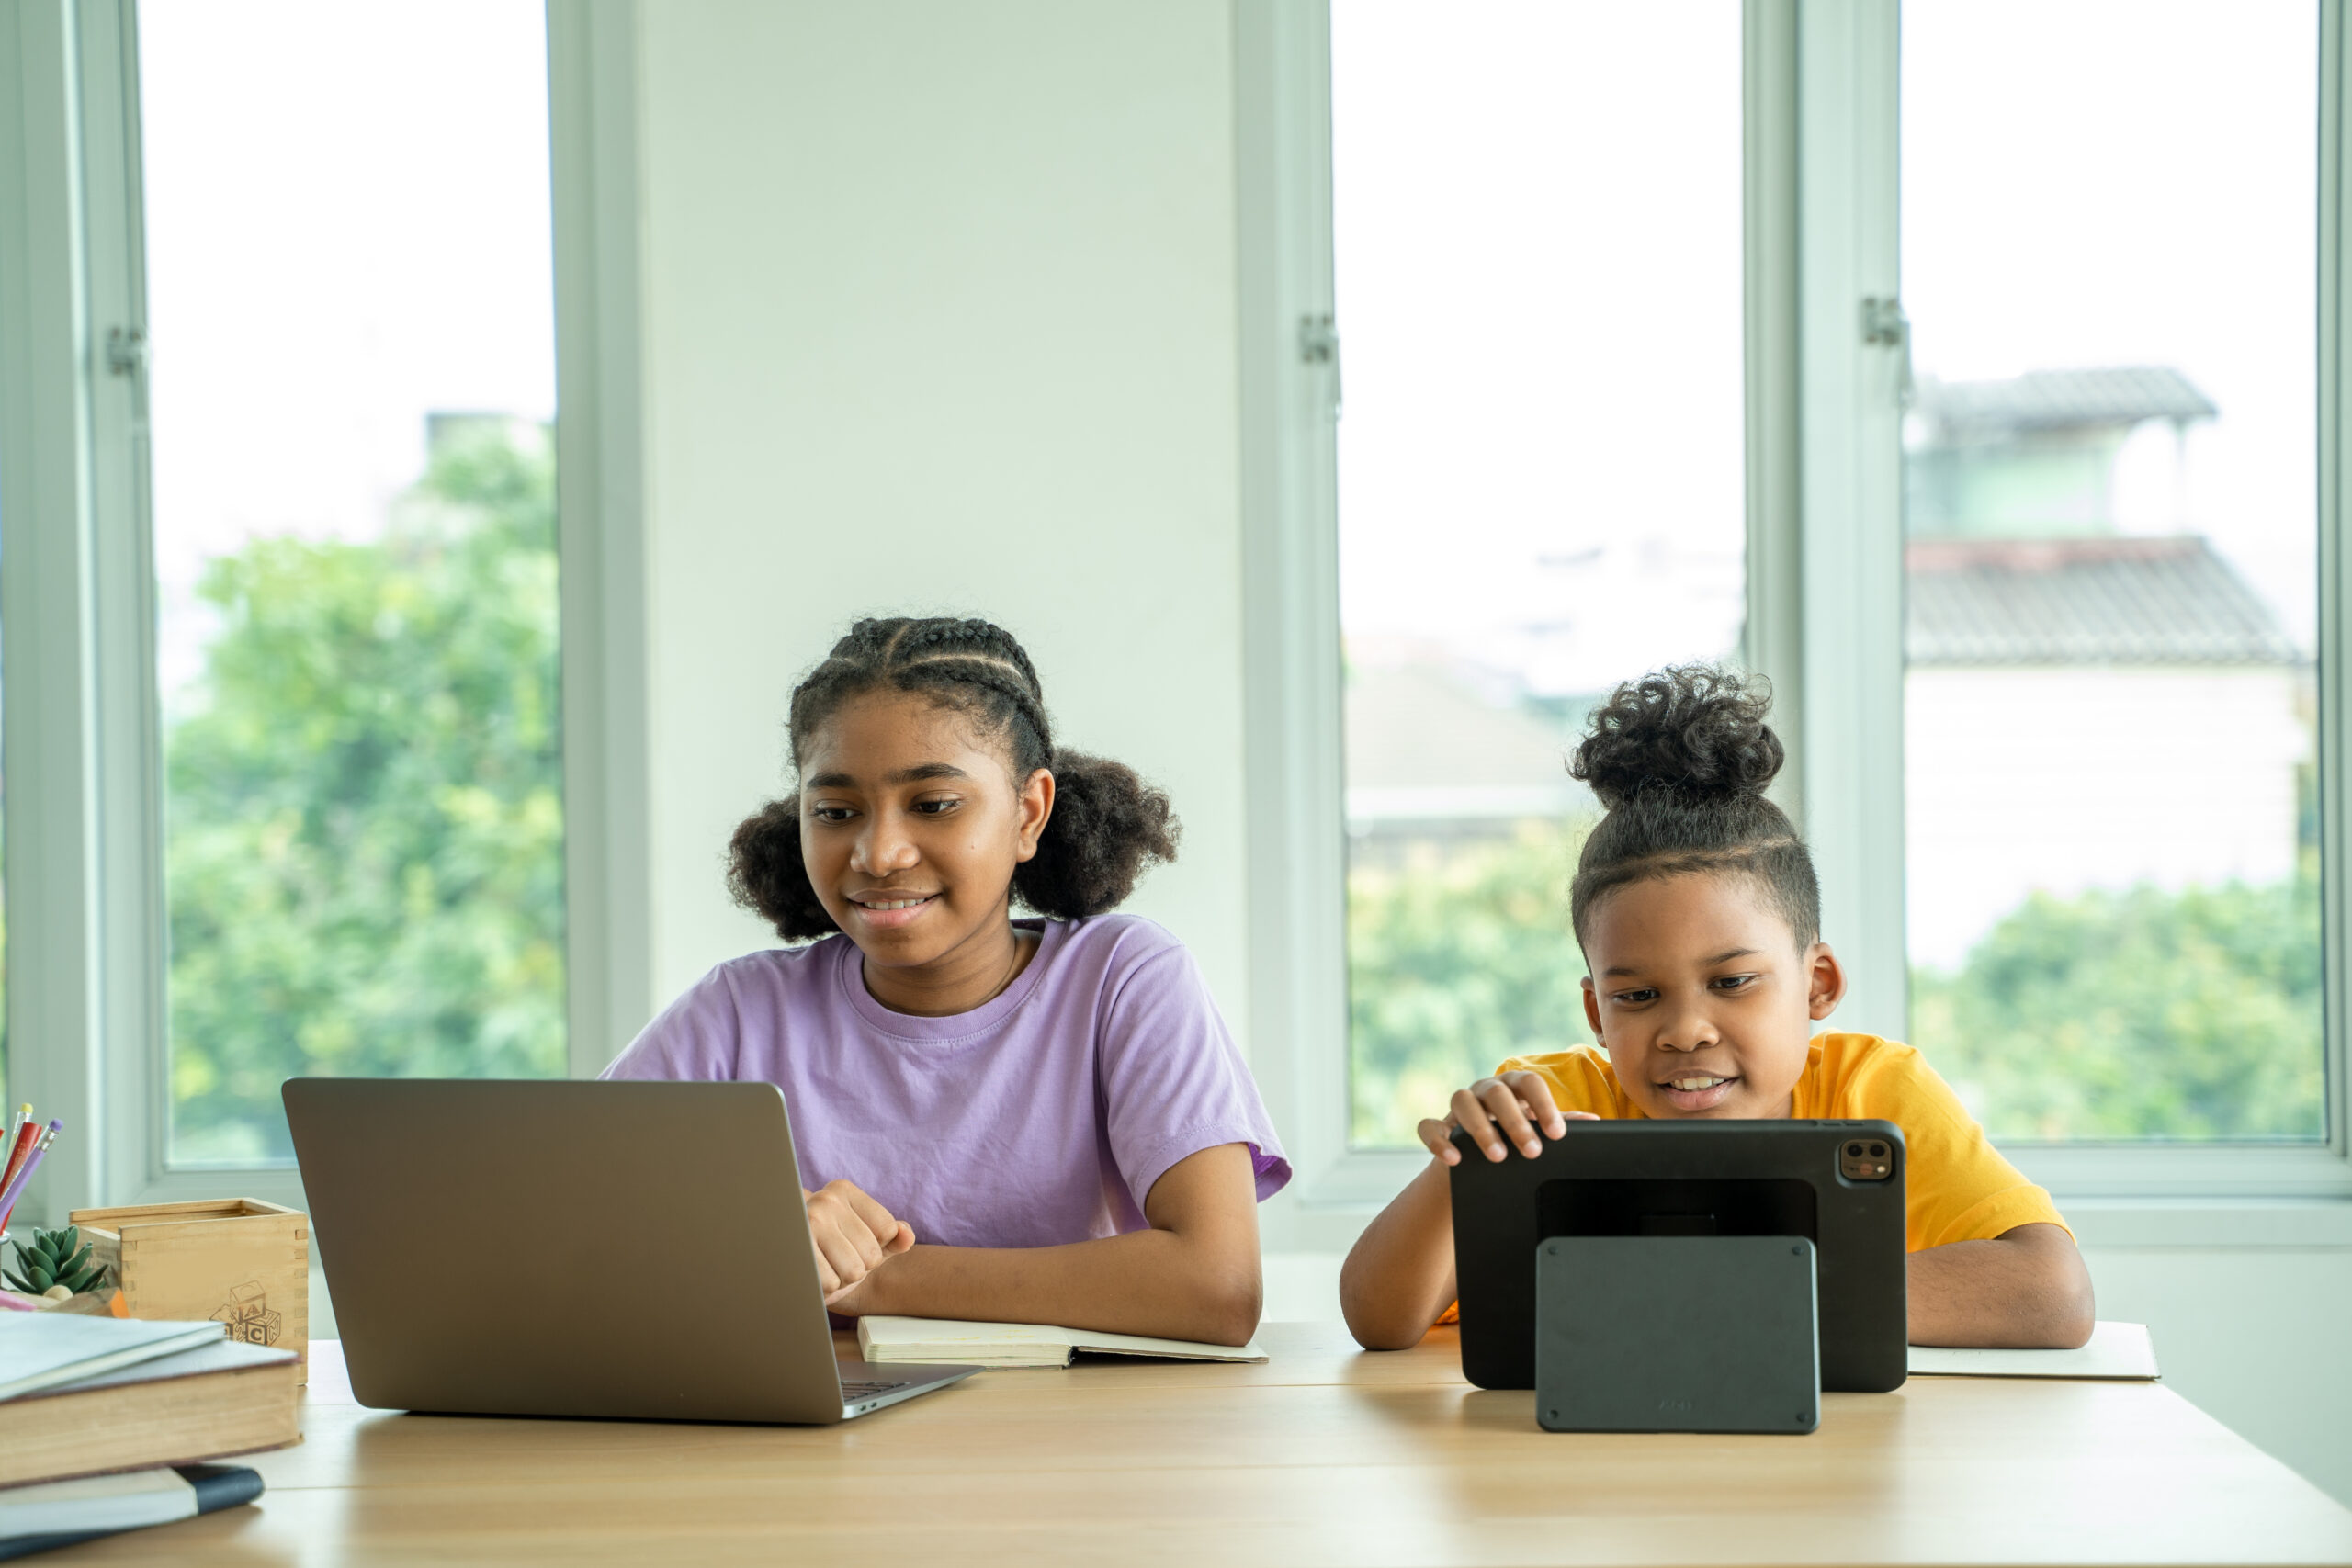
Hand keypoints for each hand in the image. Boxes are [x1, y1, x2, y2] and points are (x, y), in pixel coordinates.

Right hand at [803, 1179, 915, 1305]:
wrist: (790, 1261)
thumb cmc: (834, 1247)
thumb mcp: (868, 1237)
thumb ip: (895, 1236)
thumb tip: (907, 1236)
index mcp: (843, 1190)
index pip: (887, 1228)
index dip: (877, 1245)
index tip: (854, 1241)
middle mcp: (824, 1201)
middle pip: (871, 1253)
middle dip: (859, 1265)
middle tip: (837, 1257)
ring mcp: (807, 1225)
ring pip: (853, 1271)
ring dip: (843, 1278)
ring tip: (827, 1265)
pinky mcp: (796, 1253)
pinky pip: (831, 1283)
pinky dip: (827, 1287)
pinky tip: (816, 1274)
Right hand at [1418, 1072, 1595, 1164]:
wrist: (1478, 1160)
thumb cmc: (1514, 1137)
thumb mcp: (1538, 1128)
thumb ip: (1561, 1123)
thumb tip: (1593, 1122)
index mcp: (1514, 1086)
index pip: (1530, 1084)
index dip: (1544, 1107)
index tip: (1558, 1135)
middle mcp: (1485, 1090)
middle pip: (1497, 1092)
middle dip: (1515, 1122)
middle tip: (1533, 1151)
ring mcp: (1458, 1106)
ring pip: (1462, 1100)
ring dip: (1480, 1128)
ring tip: (1498, 1156)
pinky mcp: (1437, 1125)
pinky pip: (1429, 1125)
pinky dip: (1438, 1140)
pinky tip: (1453, 1159)